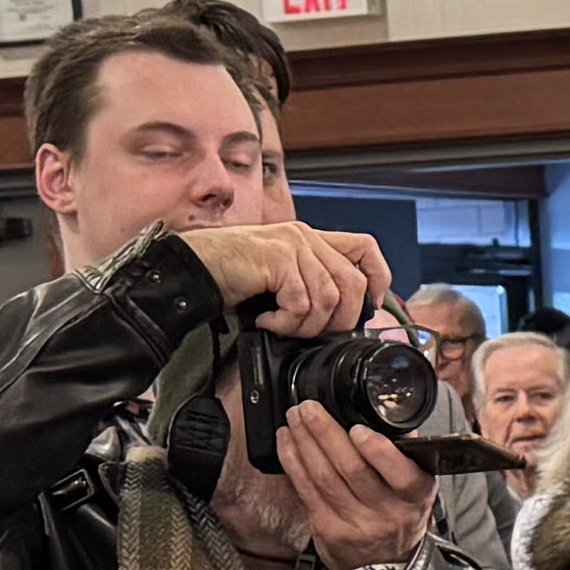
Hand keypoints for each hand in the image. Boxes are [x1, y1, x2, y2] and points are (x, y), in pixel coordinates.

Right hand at [177, 221, 390, 338]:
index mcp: (310, 238)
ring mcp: (291, 245)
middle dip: (338, 320)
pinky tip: (266, 322)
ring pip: (329, 298)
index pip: (366, 248)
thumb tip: (342, 317)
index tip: (368, 307)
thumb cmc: (229, 277)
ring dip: (305, 325)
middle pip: (353, 284)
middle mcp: (305, 237)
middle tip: (309, 332)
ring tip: (280, 326)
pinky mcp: (277, 259)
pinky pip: (301, 303)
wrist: (191, 270)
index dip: (378, 278)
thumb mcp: (279, 279)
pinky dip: (285, 323)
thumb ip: (309, 285)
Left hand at [242, 406, 435, 569]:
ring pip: (324, 477)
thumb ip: (403, 453)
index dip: (377, 450)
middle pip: (352, 469)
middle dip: (326, 433)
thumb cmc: (400, 515)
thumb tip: (380, 413)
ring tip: (295, 417)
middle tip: (309, 408)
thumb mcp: (417, 487)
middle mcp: (387, 513)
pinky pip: (305, 489)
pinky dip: (293, 460)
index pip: (400, 474)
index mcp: (415, 496)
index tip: (358, 429)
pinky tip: (287, 440)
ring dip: (305, 442)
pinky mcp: (327, 529)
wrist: (385, 566)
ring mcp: (355, 524)